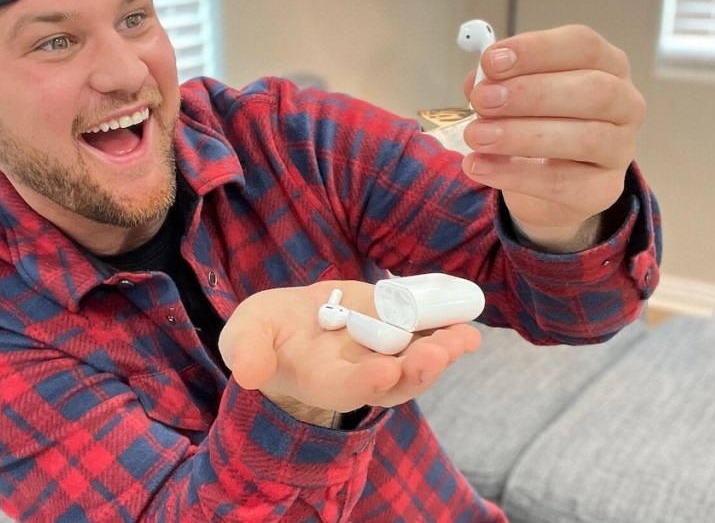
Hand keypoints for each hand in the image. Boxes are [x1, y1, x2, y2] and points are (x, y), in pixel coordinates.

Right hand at [218, 281, 480, 421]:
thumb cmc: (264, 335)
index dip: (364, 383)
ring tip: (462, 339)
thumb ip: (247, 351)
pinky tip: (468, 326)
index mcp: (320, 381)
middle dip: (417, 369)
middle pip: (394, 383)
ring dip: (441, 353)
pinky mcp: (396, 334)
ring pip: (416, 364)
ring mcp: (381, 356)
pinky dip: (447, 333)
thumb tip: (246, 373)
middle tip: (437, 353)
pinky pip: (426, 338)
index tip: (384, 372)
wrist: (290, 325)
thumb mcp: (246, 336)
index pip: (345, 389)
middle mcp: (358, 376)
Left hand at [461, 25, 644, 251]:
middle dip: (532, 93)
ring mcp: (620, 149)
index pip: (584, 46)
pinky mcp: (603, 190)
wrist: (550, 188)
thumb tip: (477, 82)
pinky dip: (514, 175)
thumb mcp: (517, 96)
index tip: (491, 61)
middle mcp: (625, 104)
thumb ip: (497, 83)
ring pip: (584, 138)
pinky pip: (561, 183)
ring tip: (476, 136)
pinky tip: (479, 166)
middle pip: (593, 90)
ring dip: (522, 135)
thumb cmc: (538, 124)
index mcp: (608, 65)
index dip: (537, 50)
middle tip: (482, 100)